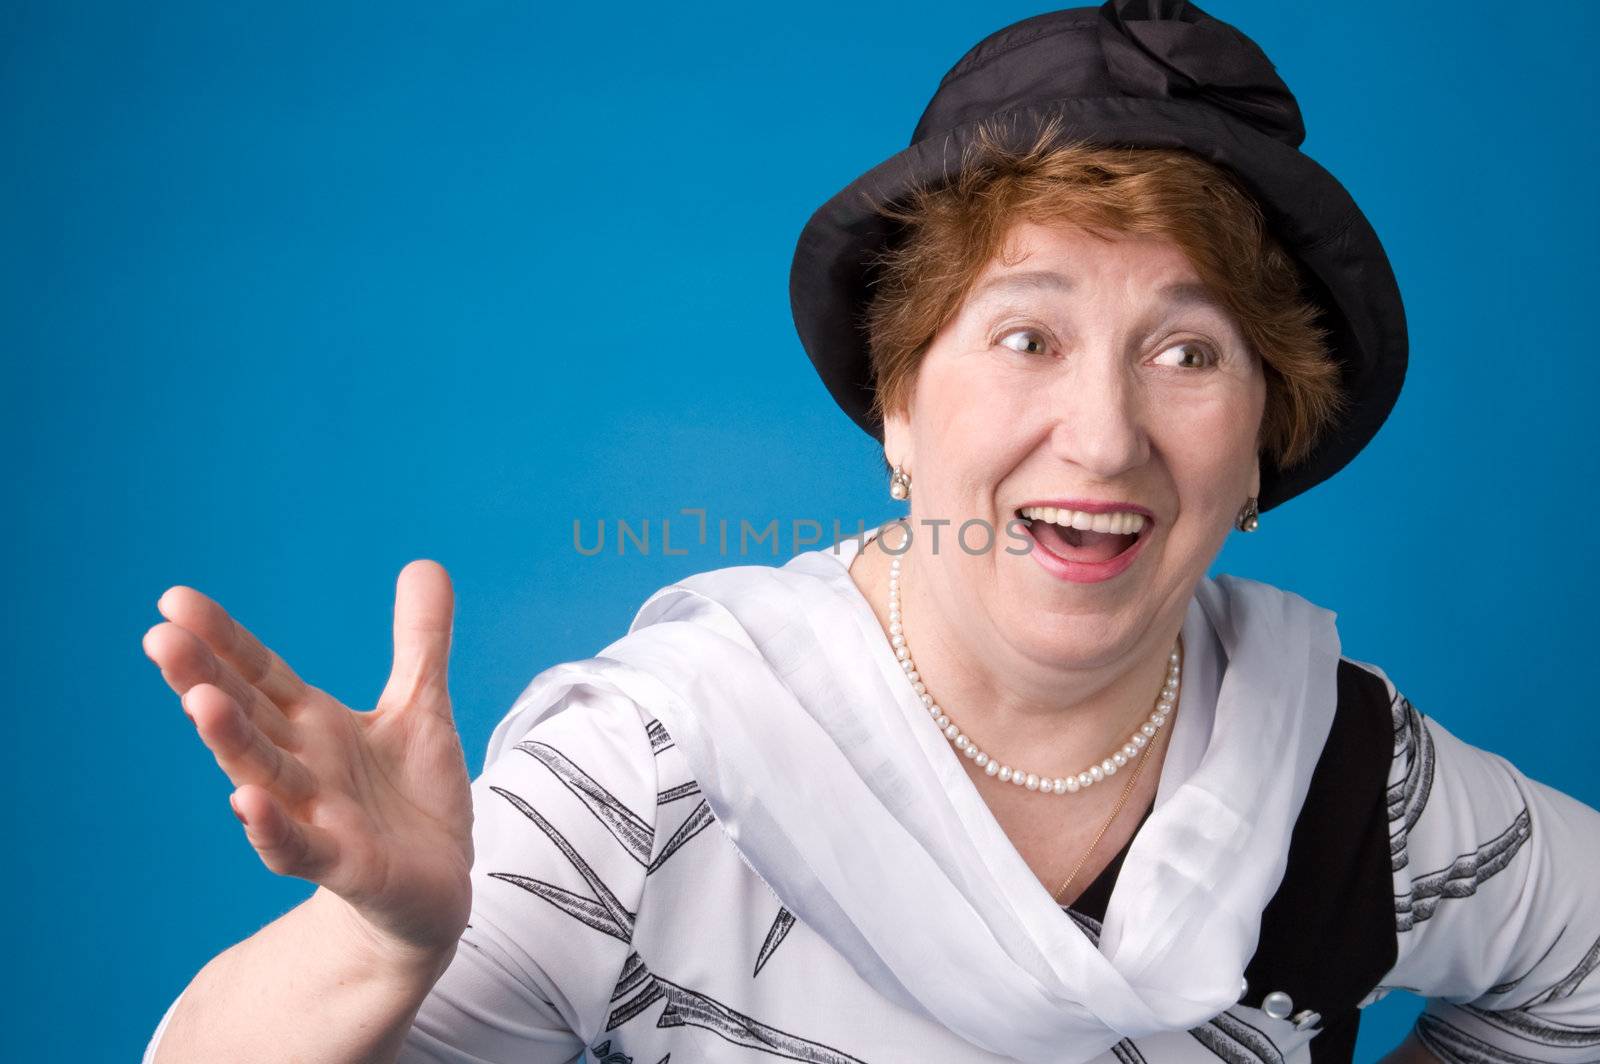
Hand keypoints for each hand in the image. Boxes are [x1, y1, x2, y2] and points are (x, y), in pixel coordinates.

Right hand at [143, 560, 473, 963]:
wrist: (437, 886)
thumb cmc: (412, 797)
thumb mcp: (422, 707)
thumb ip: (420, 641)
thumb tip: (424, 564)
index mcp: (315, 725)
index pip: (260, 674)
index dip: (223, 639)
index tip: (175, 599)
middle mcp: (304, 767)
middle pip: (248, 717)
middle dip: (205, 678)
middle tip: (160, 637)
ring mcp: (318, 817)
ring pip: (264, 775)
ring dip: (231, 741)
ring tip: (198, 701)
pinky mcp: (344, 865)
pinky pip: (300, 849)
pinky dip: (272, 829)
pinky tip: (244, 803)